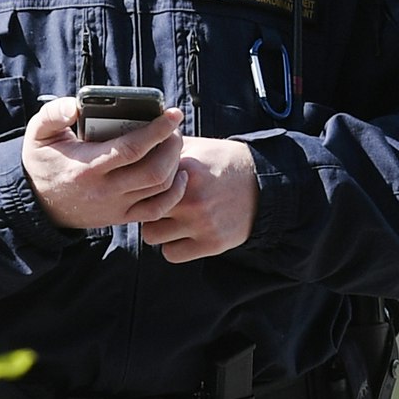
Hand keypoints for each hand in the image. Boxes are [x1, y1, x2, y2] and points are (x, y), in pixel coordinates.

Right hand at [19, 97, 184, 229]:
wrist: (37, 202)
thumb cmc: (43, 161)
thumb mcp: (38, 133)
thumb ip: (53, 114)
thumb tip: (76, 106)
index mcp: (87, 167)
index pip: (132, 149)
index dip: (158, 130)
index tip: (173, 113)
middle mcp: (105, 191)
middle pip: (155, 171)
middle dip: (172, 145)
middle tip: (174, 127)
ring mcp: (116, 207)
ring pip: (160, 189)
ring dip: (175, 164)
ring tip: (174, 143)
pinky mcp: (121, 217)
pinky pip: (158, 209)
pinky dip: (175, 192)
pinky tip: (178, 174)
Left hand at [137, 136, 260, 262]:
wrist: (262, 183)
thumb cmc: (222, 162)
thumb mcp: (195, 147)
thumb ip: (164, 148)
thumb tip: (136, 145)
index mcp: (184, 170)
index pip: (140, 182)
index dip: (137, 185)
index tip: (141, 186)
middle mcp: (191, 198)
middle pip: (141, 210)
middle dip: (144, 207)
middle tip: (154, 203)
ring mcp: (201, 223)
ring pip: (151, 235)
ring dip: (157, 228)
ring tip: (169, 219)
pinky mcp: (211, 243)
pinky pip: (170, 254)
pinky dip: (173, 246)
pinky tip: (181, 234)